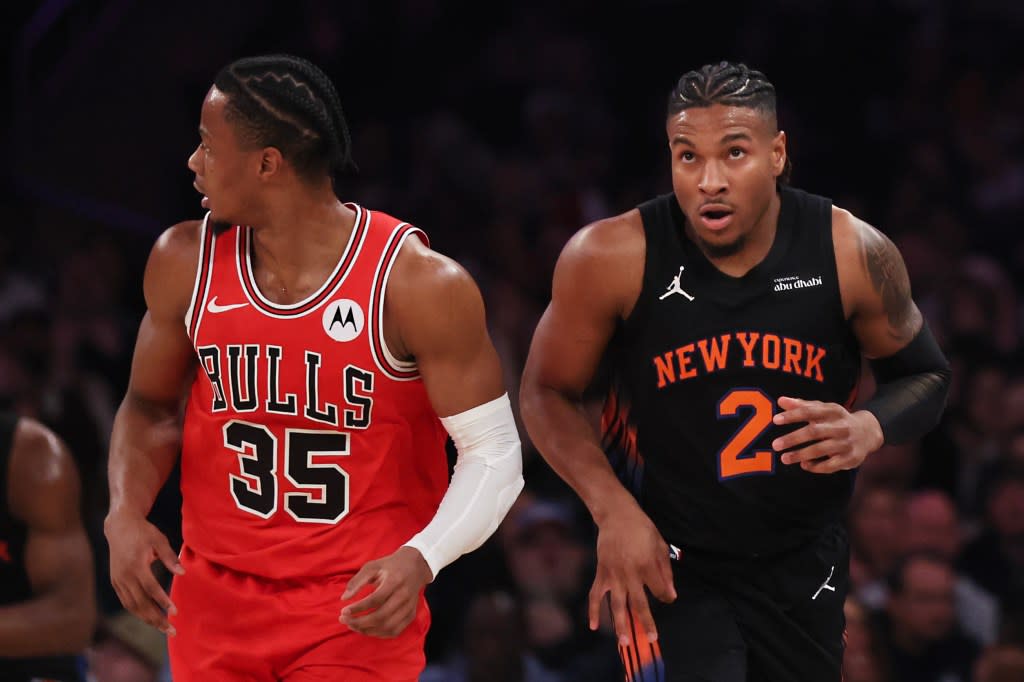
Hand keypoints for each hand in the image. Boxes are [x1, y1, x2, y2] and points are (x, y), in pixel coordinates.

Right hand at [104, 511, 183, 635]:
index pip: (150, 588)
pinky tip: (148, 618)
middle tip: (171, 630)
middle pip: (140, 603)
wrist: (120, 526)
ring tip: (162, 628)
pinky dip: (137, 612)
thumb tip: (182, 573)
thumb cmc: (144, 532)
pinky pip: (126, 601)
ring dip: (146, 619)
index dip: (162, 601)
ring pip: (132, 606)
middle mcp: (124, 575)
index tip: (175, 612)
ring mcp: (118, 580)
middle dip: (156, 618)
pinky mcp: (115, 582)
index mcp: (136, 565)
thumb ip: (170, 557)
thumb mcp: (159, 540)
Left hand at [340, 546, 431, 637]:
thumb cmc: (390, 566)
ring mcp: (409, 607)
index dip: (358, 608)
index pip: (375, 599)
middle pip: (381, 616)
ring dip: (367, 630)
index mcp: (395, 581)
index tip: (343, 611)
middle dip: (360, 622)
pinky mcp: (411, 615)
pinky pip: (395, 631)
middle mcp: (404, 596)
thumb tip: (344, 598)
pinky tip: (367, 629)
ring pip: (388, 627)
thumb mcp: (372, 566)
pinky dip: (379, 634)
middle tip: (344, 620)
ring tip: (353, 625)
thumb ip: (357, 581)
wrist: (415, 566)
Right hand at [589, 501, 675, 645]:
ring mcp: (613, 575)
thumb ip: (665, 571)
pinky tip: (594, 626)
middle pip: (639, 604)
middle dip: (646, 623)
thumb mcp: (660, 545)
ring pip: (617, 605)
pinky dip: (593, 610)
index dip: (666, 597)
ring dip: (621, 625)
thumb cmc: (641, 528)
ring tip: (624, 642)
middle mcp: (630, 574)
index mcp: (647, 566)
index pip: (660, 591)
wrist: (616, 515)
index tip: (667, 598)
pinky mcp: (601, 573)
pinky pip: (596, 595)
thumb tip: (671, 594)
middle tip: (650, 639)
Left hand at [772, 396, 883, 473]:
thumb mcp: (823, 409)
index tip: (775, 420)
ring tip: (784, 459)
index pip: (810, 411)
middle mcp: (841, 426)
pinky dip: (816, 466)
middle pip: (814, 432)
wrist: (869, 432)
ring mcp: (846, 443)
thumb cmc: (836, 420)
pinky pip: (830, 465)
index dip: (792, 415)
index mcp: (833, 411)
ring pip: (821, 450)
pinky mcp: (850, 459)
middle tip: (775, 445)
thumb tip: (781, 400)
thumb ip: (802, 405)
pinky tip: (804, 465)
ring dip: (801, 455)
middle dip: (793, 438)